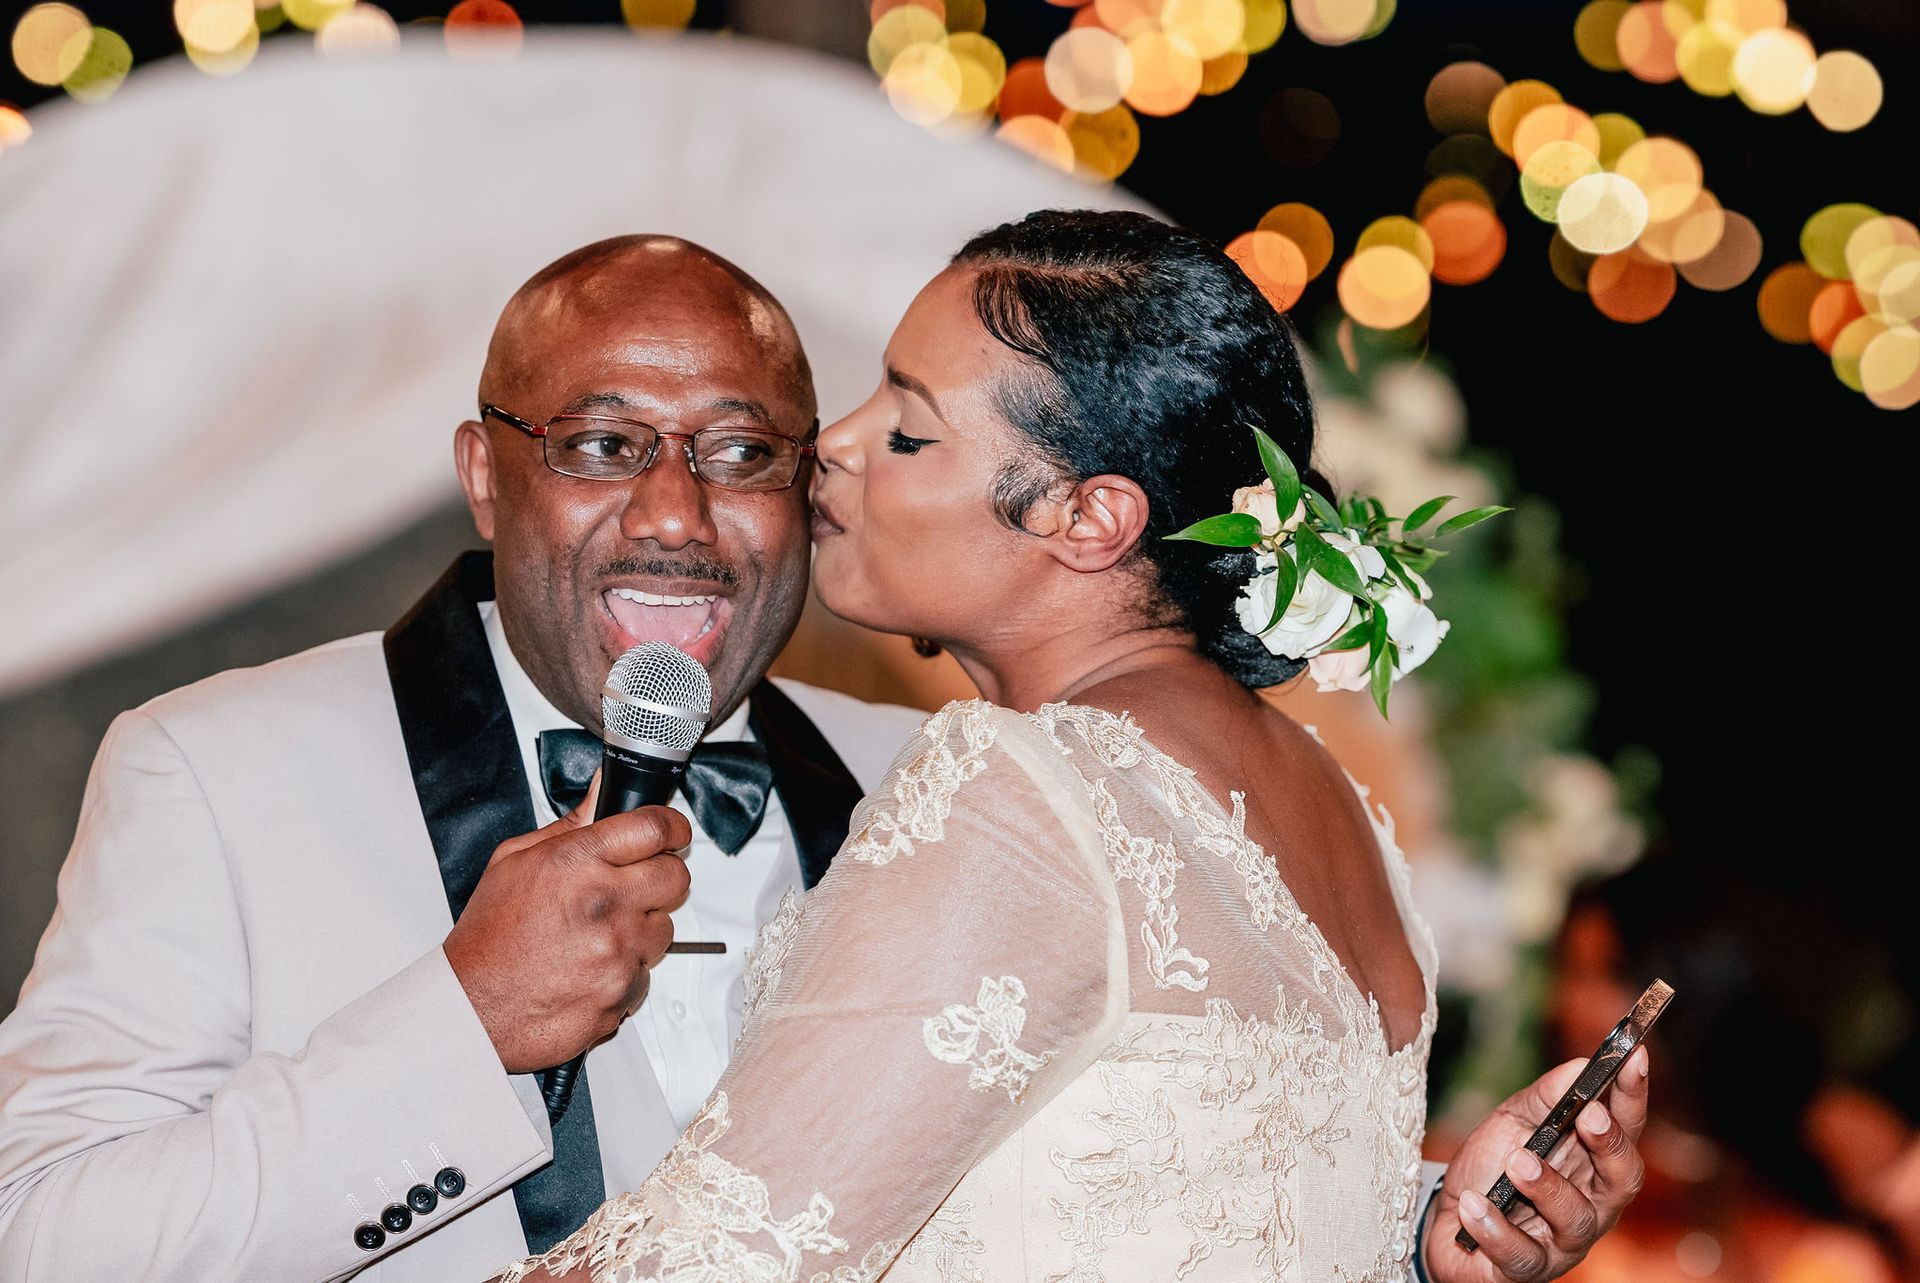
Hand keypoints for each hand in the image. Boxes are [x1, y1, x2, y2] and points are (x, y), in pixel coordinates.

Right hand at [444, 778, 691, 1072]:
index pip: (655, 826)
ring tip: (599, 935)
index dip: (672, 827)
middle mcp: (603, 903)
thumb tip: (604, 790)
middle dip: (661, 877)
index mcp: (576, 862)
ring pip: (666, 927)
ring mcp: (618, 949)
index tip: (672, 834)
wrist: (475, 1010)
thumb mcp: (514, 861)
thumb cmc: (489, 939)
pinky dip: (628, 970)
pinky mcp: (626, 989)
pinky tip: (592, 967)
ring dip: (643, 928)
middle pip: (676, 875)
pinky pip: (648, 971)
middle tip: (635, 886)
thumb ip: (571, 824)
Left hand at [1423, 1047, 1649, 1282]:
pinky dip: (1495, 1227)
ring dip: (1547, 1186)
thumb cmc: (1491, 1167)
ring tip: (1514, 1162)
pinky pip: (1520, 1254)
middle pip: (1623, 1180)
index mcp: (1593, 1163)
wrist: (1445, 1218)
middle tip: (1588, 1115)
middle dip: (1610, 1145)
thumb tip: (1582, 1065)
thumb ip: (1547, 1097)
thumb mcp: (1513, 1121)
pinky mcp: (1528, 1268)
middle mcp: (1591, 1204)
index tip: (1635, 1057)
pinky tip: (1473, 1206)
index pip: (1626, 1129)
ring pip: (1576, 1218)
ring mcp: (1563, 1241)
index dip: (1633, 1095)